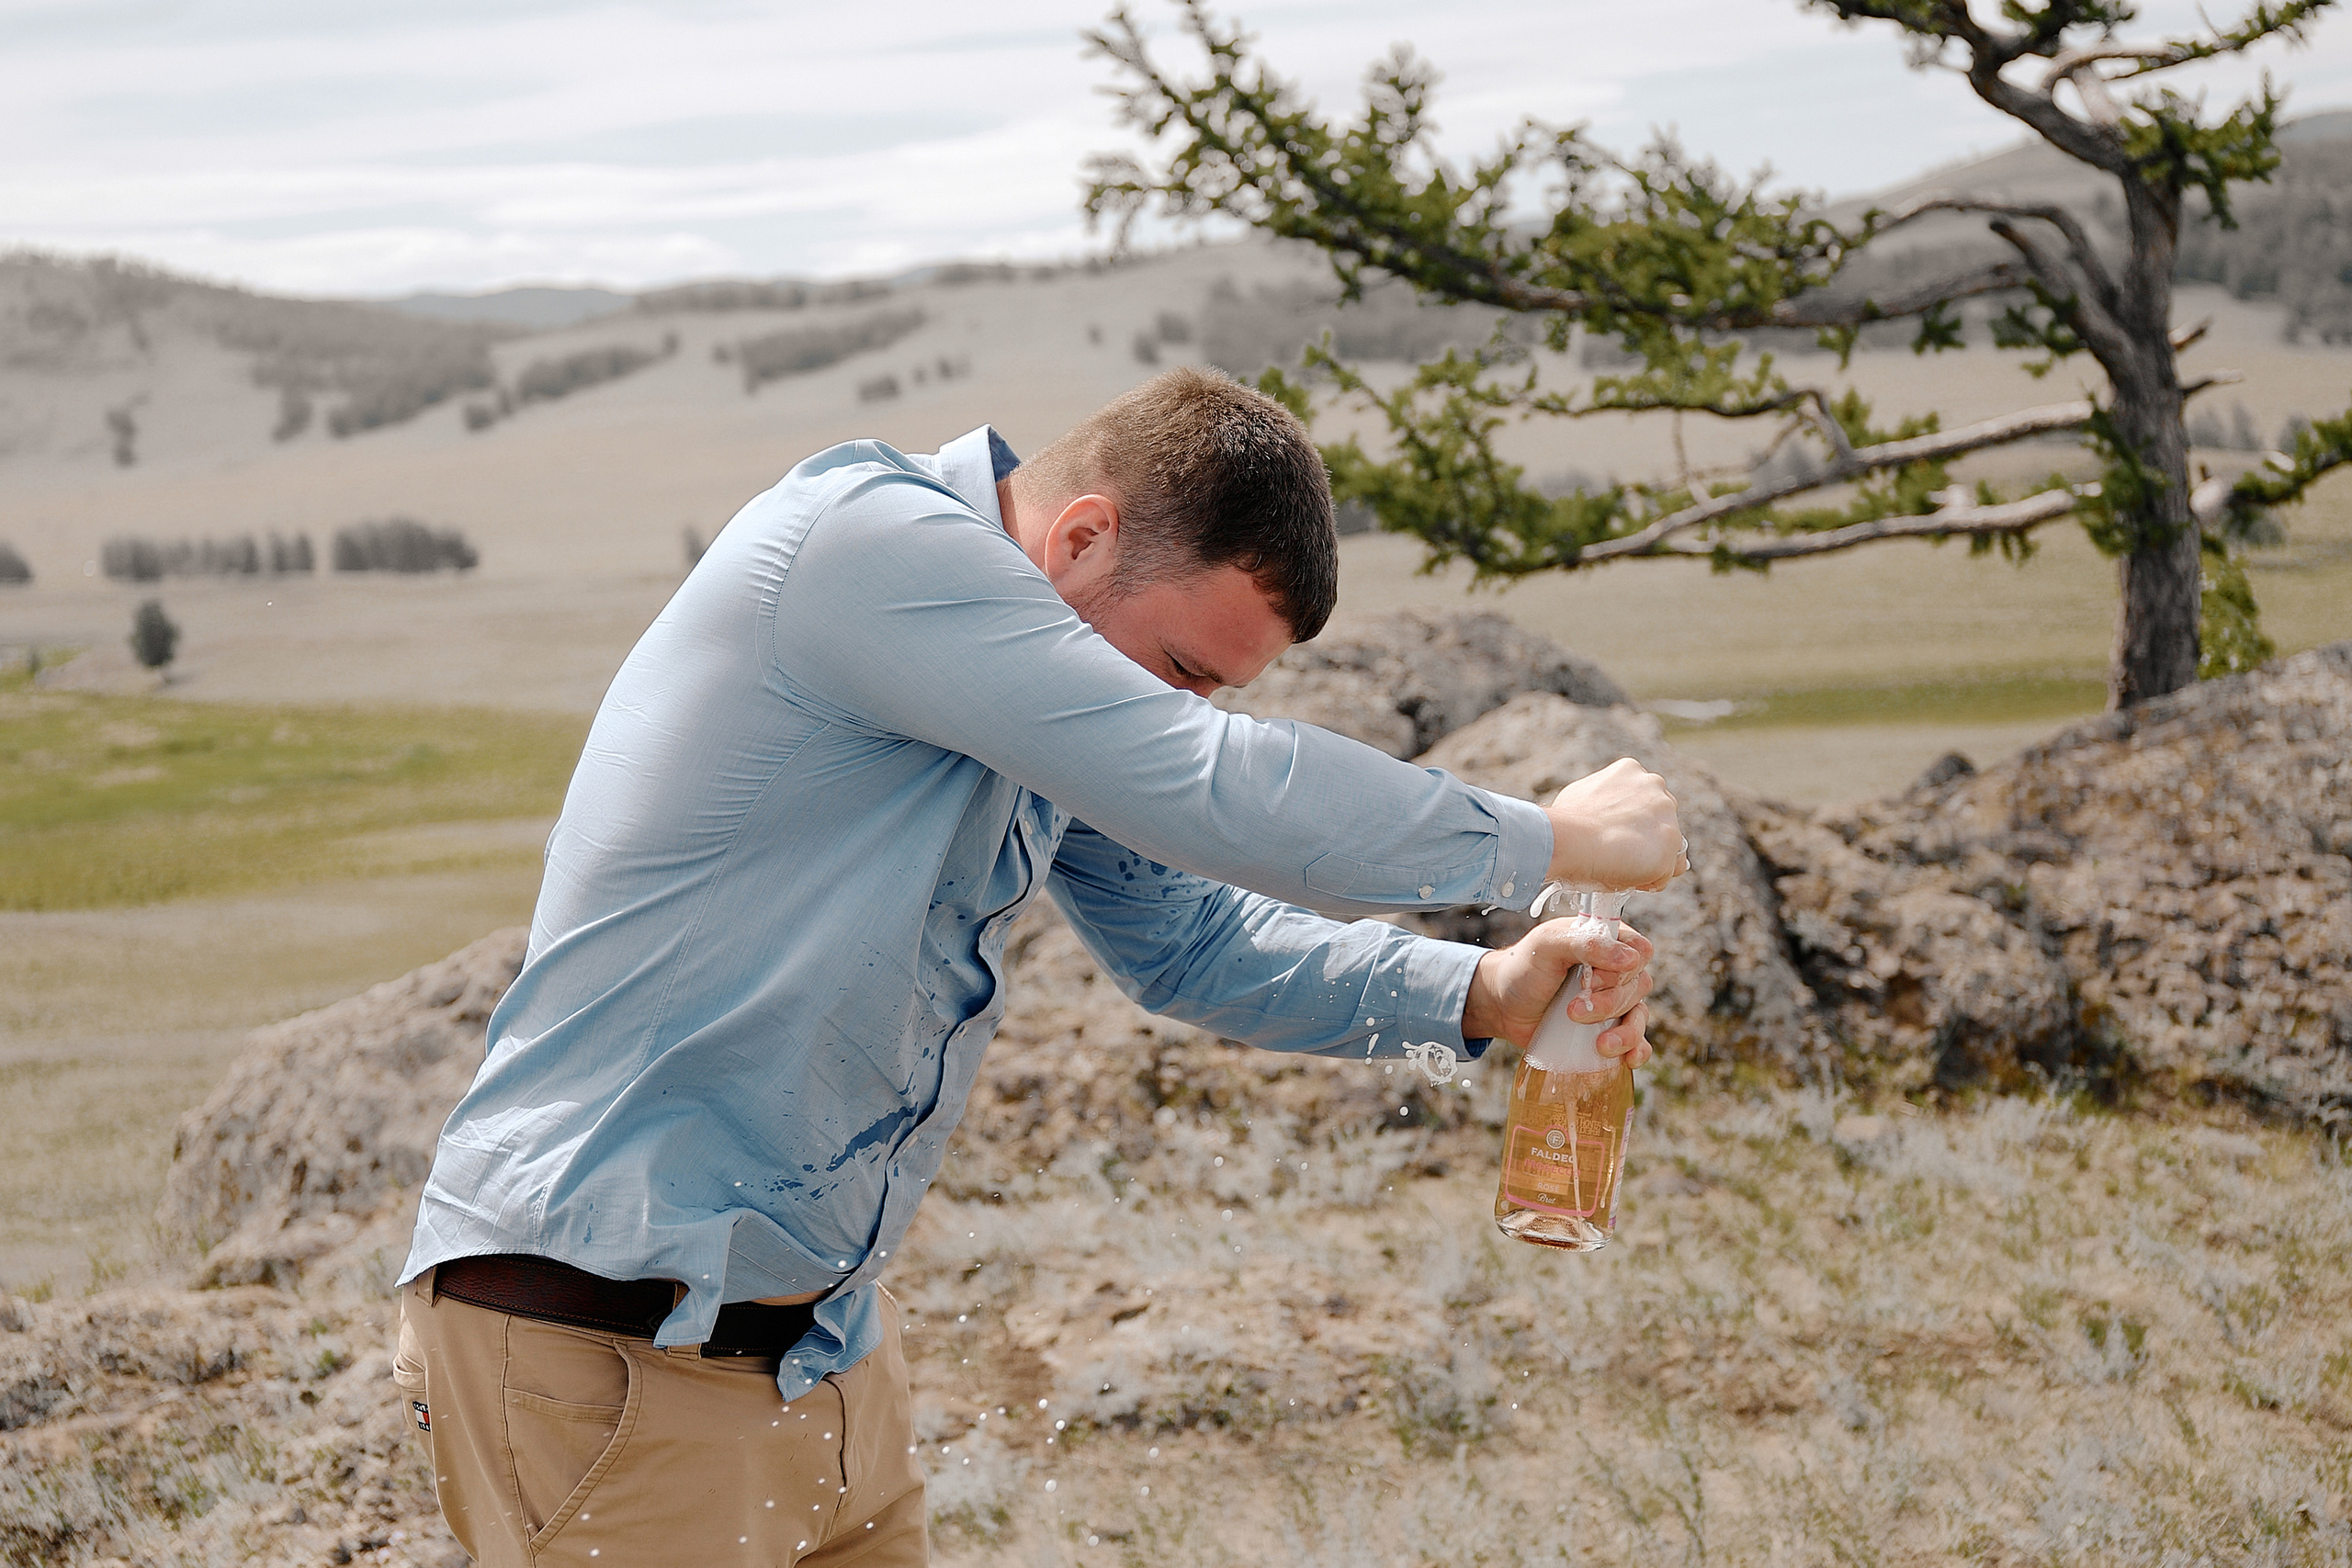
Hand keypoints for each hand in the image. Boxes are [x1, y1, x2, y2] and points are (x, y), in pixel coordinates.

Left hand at [1461, 919, 1655, 1061]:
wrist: (1502, 1006)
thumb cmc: (1523, 969)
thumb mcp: (1547, 945)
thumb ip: (1586, 942)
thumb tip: (1630, 959)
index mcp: (1606, 941)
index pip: (1640, 951)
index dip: (1623, 968)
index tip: (1592, 979)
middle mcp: (1616, 970)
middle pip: (1640, 986)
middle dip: (1609, 1003)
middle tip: (1573, 1010)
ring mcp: (1614, 1001)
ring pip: (1640, 1016)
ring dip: (1625, 1032)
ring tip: (1600, 1045)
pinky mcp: (1609, 1029)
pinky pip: (1637, 1041)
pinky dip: (1636, 1050)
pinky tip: (1628, 1059)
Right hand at [1543, 758, 1684, 891]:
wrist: (1570, 838)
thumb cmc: (1566, 822)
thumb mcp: (1580, 797)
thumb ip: (1602, 802)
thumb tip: (1600, 820)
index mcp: (1630, 770)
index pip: (1641, 799)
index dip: (1629, 822)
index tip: (1615, 834)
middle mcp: (1654, 786)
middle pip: (1660, 820)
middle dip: (1643, 838)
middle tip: (1617, 851)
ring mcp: (1667, 814)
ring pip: (1666, 848)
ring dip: (1646, 860)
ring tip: (1617, 865)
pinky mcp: (1671, 844)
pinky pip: (1663, 872)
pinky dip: (1647, 880)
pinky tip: (1624, 876)